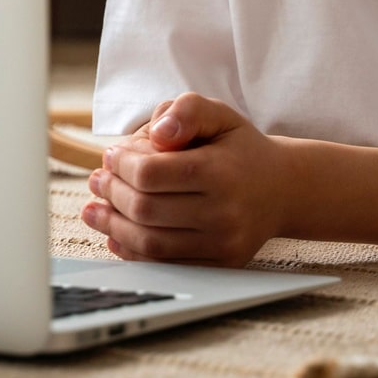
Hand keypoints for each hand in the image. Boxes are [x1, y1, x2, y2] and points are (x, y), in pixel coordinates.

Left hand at [81, 91, 286, 266]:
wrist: (283, 189)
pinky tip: (116, 236)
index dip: (121, 165)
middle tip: (97, 181)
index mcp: (221, 171)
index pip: (151, 174)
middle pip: (146, 210)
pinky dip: (133, 252)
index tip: (110, 156)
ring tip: (95, 210)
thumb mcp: (219, 115)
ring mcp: (224, 244)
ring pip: (151, 244)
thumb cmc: (240, 149)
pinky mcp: (222, 265)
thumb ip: (186, 111)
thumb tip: (157, 133)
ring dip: (113, 227)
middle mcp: (225, 212)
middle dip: (112, 194)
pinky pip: (166, 266)